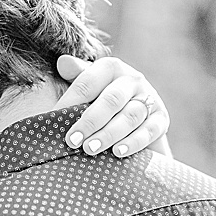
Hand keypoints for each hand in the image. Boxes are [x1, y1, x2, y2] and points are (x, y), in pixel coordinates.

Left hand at [55, 55, 169, 156]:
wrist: (139, 118)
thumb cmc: (104, 100)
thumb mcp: (91, 86)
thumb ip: (77, 75)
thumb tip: (63, 62)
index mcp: (111, 67)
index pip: (88, 82)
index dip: (70, 101)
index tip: (53, 119)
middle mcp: (133, 79)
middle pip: (111, 99)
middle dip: (90, 121)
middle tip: (73, 140)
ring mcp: (150, 98)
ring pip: (130, 116)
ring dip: (109, 134)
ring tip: (90, 149)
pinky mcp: (162, 119)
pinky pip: (148, 130)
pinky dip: (133, 142)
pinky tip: (118, 152)